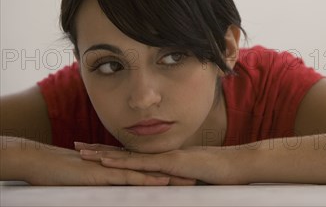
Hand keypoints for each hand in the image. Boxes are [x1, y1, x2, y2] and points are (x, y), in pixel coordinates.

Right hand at [12, 139, 186, 185]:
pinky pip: (128, 178)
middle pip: (153, 170)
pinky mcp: (105, 175)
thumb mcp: (92, 179)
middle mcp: (121, 166)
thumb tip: (118, 184)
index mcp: (120, 167)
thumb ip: (107, 180)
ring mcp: (114, 170)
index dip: (167, 173)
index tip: (186, 177)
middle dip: (175, 175)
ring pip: (147, 173)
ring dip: (167, 178)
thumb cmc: (64, 173)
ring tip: (188, 182)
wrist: (43, 163)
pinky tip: (159, 181)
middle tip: (197, 178)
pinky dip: (145, 179)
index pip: (148, 170)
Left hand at [77, 142, 251, 184]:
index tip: (95, 151)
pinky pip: (143, 164)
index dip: (115, 153)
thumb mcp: (197, 179)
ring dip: (104, 154)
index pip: (136, 156)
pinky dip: (123, 162)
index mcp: (167, 160)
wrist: (239, 164)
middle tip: (77, 147)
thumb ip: (181, 181)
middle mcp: (163, 156)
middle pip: (126, 153)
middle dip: (101, 150)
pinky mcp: (171, 164)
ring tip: (83, 153)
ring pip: (129, 156)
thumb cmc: (223, 174)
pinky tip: (107, 162)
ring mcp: (166, 158)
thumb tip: (174, 187)